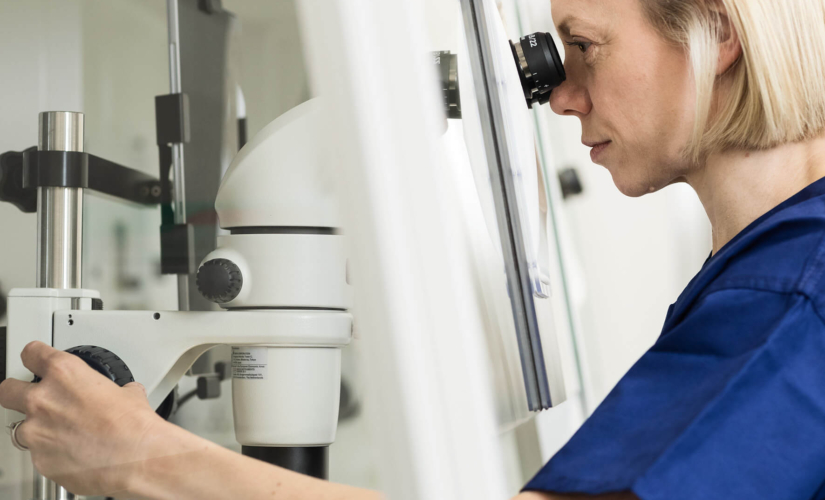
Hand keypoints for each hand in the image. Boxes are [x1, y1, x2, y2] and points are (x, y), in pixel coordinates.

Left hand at [0, 341, 167, 497]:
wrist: (136, 459)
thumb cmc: (133, 426)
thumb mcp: (129, 394)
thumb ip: (115, 391)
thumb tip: (123, 395)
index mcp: (64, 374)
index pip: (33, 354)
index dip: (35, 356)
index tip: (36, 359)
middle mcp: (43, 400)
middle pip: (8, 390)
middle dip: (17, 393)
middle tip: (34, 398)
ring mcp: (36, 432)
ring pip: (22, 427)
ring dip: (38, 429)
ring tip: (63, 434)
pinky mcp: (40, 460)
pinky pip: (39, 454)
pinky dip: (53, 453)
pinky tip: (74, 453)